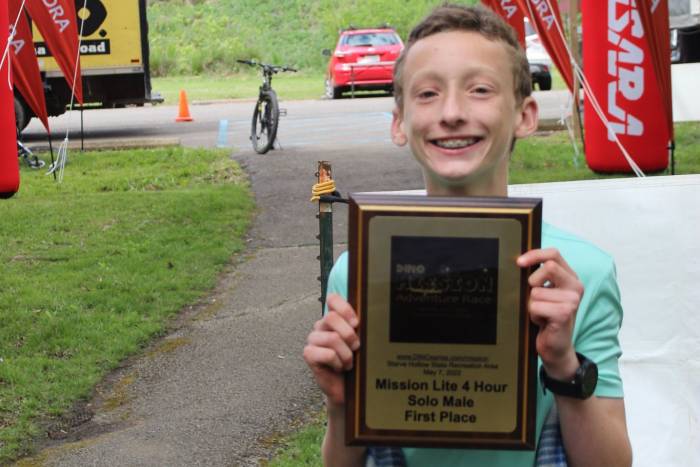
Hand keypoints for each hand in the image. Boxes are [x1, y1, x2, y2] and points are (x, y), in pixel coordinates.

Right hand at [303, 294, 359, 405]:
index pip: (332, 299)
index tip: (356, 323)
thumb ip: (359, 326)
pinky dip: (338, 363)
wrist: (346, 388)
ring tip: (349, 362)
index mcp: (333, 319)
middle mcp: (320, 326)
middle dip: (349, 334)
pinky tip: (339, 368)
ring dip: (346, 354)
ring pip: (332, 338)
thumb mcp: (360, 341)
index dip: (345, 308)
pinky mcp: (308, 354)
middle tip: (356, 347)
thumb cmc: (355, 362)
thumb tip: (369, 315)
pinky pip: (327, 354)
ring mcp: (313, 340)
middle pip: (332, 317)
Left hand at [517, 248, 583, 378]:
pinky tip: (542, 322)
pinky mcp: (565, 313)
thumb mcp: (543, 292)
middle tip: (535, 297)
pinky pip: (535, 306)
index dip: (535, 255)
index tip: (519, 263)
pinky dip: (533, 315)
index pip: (553, 254)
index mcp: (570, 277)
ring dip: (532, 304)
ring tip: (541, 313)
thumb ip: (538, 276)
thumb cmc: (546, 317)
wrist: (556, 346)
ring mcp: (572, 300)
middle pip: (548, 267)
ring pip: (536, 291)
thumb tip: (520, 262)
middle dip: (533, 282)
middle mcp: (575, 286)